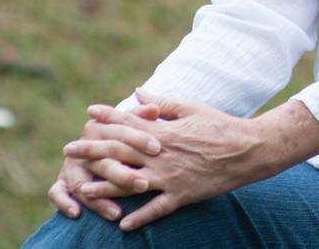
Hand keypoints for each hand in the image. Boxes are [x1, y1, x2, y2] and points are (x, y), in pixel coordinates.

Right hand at [48, 102, 163, 220]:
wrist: (102, 150)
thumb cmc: (126, 137)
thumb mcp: (134, 125)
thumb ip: (140, 118)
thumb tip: (154, 108)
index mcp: (99, 127)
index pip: (118, 132)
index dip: (138, 138)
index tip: (157, 148)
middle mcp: (82, 146)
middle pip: (102, 160)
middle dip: (122, 174)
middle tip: (143, 185)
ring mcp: (70, 165)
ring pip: (81, 182)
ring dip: (98, 198)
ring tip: (117, 212)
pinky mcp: (61, 182)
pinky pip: (56, 193)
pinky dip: (64, 203)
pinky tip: (78, 214)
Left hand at [71, 92, 269, 232]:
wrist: (249, 150)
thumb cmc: (221, 125)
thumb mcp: (192, 109)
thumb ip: (162, 105)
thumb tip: (138, 93)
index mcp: (165, 132)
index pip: (130, 122)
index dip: (108, 117)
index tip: (88, 112)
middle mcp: (162, 154)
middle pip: (121, 152)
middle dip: (93, 150)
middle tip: (69, 149)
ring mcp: (171, 176)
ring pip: (132, 183)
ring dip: (106, 186)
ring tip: (83, 189)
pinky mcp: (183, 194)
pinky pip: (157, 209)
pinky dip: (140, 217)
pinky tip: (123, 225)